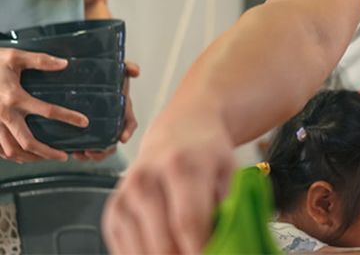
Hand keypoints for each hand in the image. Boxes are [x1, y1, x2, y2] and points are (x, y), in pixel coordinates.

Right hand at [0, 47, 89, 162]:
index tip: (84, 123)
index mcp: (14, 97)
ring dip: (30, 158)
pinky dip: (10, 155)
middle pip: (28, 142)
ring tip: (45, 158)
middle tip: (64, 156)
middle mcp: (2, 115)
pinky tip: (21, 155)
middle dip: (48, 153)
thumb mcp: (14, 56)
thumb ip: (39, 60)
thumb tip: (64, 63)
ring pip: (11, 151)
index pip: (47, 111)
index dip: (68, 118)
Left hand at [71, 61, 139, 161]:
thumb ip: (127, 67)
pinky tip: (71, 151)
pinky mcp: (84, 131)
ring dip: (92, 155)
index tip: (123, 138)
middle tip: (92, 151)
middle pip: (113, 142)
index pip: (130, 124)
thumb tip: (136, 71)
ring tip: (80, 154)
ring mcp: (99, 128)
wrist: (85, 77)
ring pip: (100, 148)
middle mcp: (112, 123)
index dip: (128, 132)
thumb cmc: (106, 76)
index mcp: (122, 111)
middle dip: (105, 151)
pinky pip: (85, 146)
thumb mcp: (117, 70)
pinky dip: (80, 152)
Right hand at [103, 108, 234, 253]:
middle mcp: (146, 180)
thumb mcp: (229, 171)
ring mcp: (125, 196)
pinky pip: (125, 250)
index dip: (200, 250)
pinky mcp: (113, 211)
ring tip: (186, 251)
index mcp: (180, 166)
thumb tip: (230, 242)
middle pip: (162, 242)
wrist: (179, 132)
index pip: (188, 221)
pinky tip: (165, 250)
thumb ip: (230, 206)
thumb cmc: (207, 155)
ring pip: (141, 251)